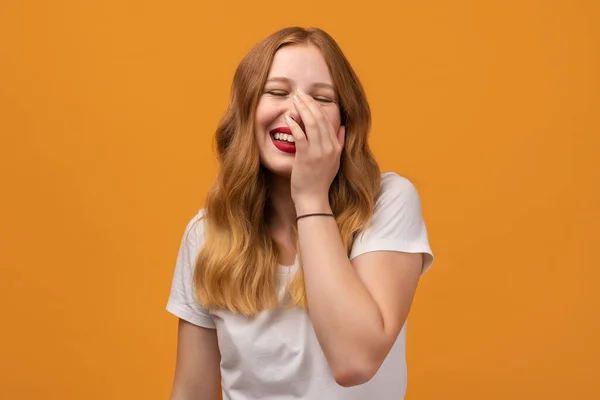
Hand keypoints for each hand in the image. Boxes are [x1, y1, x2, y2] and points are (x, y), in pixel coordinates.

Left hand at [285, 89, 345, 209]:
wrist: (313, 198)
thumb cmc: (319, 181)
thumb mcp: (334, 162)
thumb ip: (339, 143)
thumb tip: (342, 127)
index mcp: (335, 147)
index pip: (328, 121)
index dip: (317, 107)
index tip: (308, 98)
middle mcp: (329, 147)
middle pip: (320, 118)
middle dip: (309, 103)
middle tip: (299, 93)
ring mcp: (319, 152)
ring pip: (311, 123)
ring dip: (302, 109)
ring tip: (294, 99)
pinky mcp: (306, 157)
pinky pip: (300, 135)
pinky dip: (294, 124)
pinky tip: (288, 118)